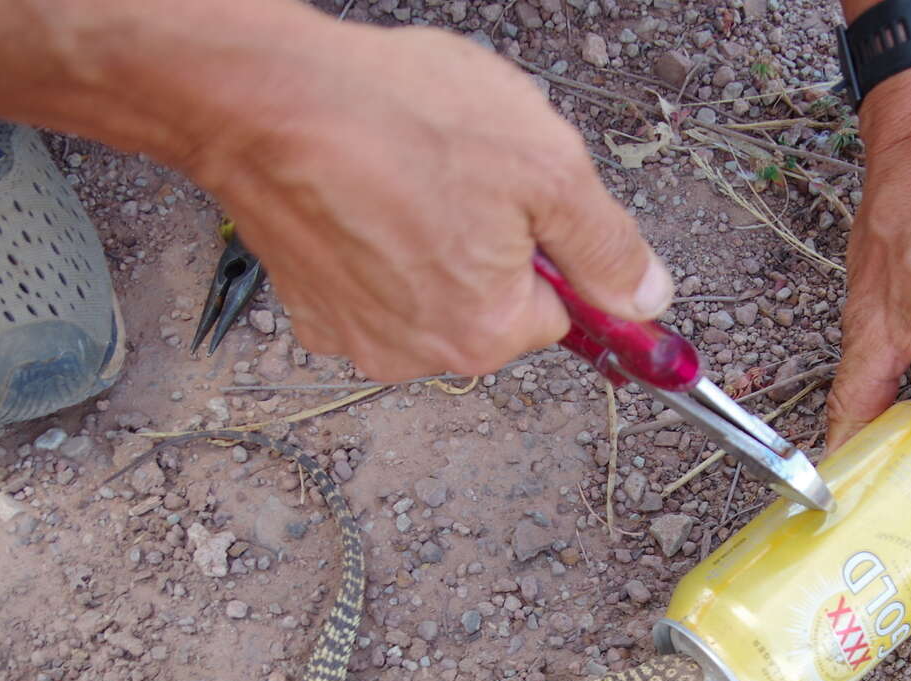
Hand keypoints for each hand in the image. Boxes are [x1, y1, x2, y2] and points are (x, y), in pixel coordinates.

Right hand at [181, 22, 671, 380]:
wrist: (261, 98)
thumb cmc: (398, 119)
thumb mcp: (546, 167)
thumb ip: (607, 246)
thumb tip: (649, 301)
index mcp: (487, 332)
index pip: (560, 313)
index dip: (552, 248)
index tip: (529, 199)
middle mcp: (419, 353)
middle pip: (492, 305)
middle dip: (488, 242)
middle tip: (459, 169)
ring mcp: (355, 334)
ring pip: (429, 289)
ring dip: (429, 236)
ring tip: (404, 170)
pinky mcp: (307, 306)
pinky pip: (369, 279)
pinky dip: (372, 236)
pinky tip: (362, 186)